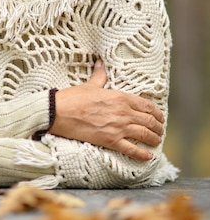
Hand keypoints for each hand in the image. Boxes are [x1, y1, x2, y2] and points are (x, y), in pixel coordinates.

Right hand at [50, 60, 164, 160]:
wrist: (59, 112)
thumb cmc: (73, 98)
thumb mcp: (90, 85)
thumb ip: (100, 75)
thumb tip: (100, 63)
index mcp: (120, 97)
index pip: (146, 106)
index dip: (156, 113)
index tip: (160, 117)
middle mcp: (123, 112)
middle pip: (149, 121)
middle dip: (157, 127)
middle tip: (160, 131)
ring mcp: (118, 127)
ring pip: (144, 134)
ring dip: (153, 139)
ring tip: (156, 141)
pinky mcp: (110, 140)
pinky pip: (131, 149)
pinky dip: (142, 154)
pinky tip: (148, 156)